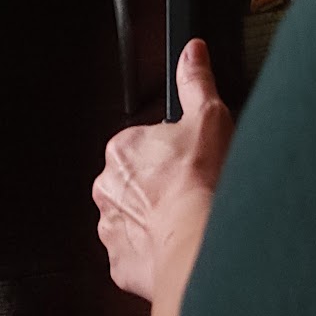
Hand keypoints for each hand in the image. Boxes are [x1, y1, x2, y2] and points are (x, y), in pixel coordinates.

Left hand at [93, 40, 233, 302]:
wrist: (197, 243)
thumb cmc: (201, 182)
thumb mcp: (208, 116)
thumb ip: (196, 81)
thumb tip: (192, 52)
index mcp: (122, 149)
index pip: (146, 145)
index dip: (174, 152)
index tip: (192, 161)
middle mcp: (108, 187)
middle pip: (137, 181)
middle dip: (161, 185)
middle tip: (193, 188)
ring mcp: (111, 227)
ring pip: (135, 217)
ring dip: (157, 217)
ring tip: (189, 217)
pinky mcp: (121, 263)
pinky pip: (138, 252)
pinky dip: (157, 249)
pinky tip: (180, 241)